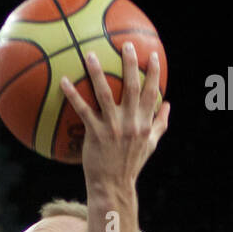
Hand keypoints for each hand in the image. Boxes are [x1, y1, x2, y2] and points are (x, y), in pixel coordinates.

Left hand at [60, 43, 168, 189]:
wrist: (113, 187)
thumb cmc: (130, 165)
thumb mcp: (150, 146)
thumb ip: (160, 124)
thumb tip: (169, 104)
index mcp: (144, 124)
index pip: (153, 93)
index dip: (154, 73)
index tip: (152, 55)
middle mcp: (130, 123)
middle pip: (133, 88)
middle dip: (130, 64)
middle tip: (126, 45)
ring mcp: (112, 128)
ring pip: (105, 95)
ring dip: (98, 73)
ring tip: (90, 54)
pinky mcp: (95, 135)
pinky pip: (83, 111)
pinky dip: (73, 95)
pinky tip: (64, 81)